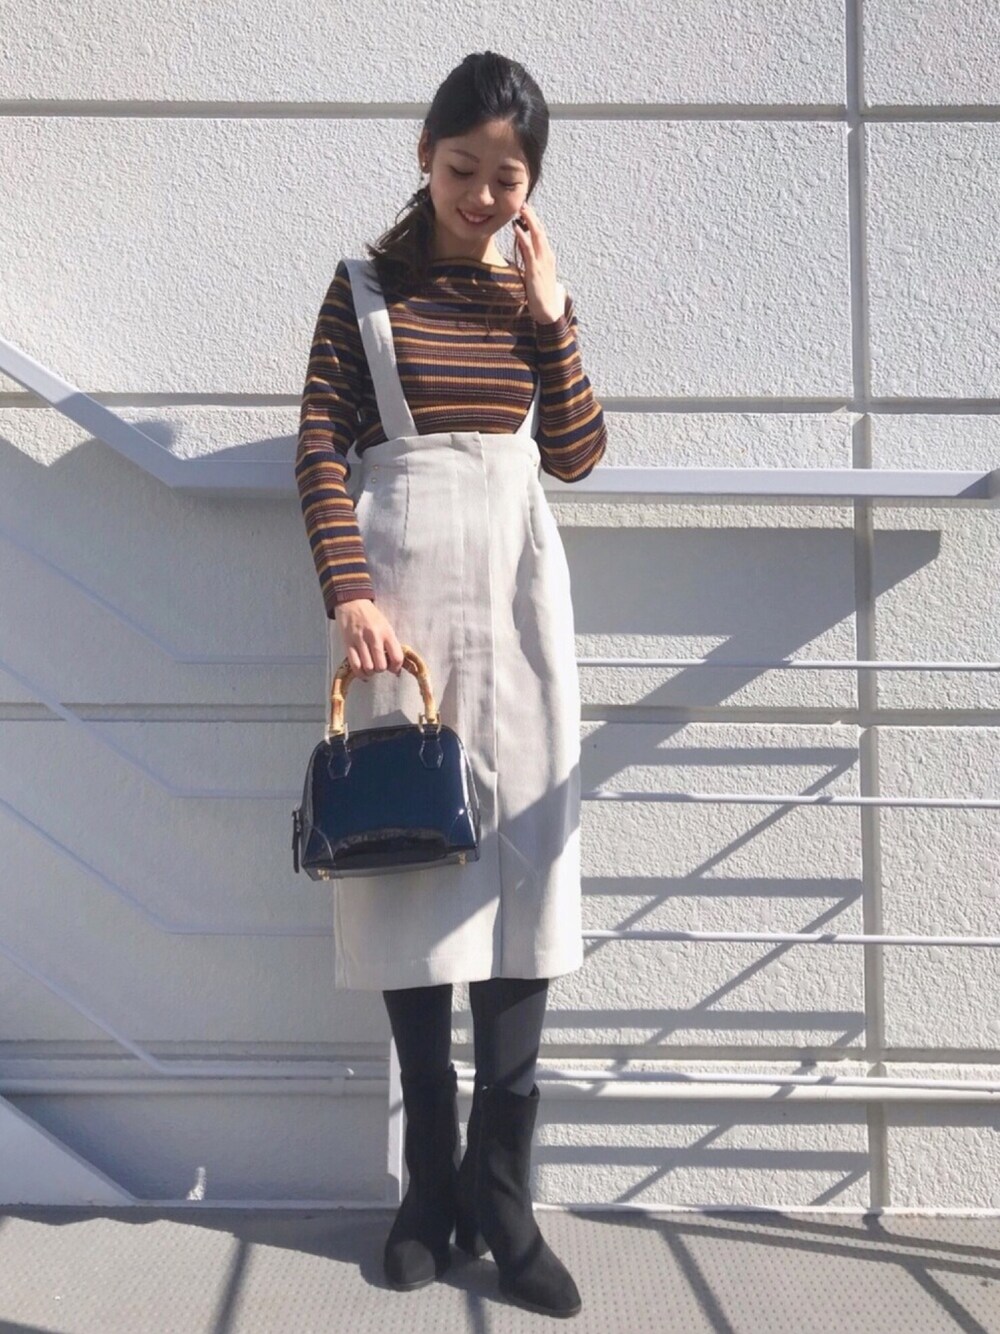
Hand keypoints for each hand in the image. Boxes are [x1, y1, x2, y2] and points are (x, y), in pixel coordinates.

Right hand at [333, 598, 404, 680]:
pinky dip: (359, 672)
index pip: (397, 657)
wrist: (352, 603)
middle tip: (378, 666)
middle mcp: (374, 637)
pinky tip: (362, 671)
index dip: (396, 668)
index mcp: (387, 632)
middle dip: (381, 670)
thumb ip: (391, 644)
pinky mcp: (348, 644)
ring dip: (370, 672)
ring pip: (368, 667)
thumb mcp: (386, 626)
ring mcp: (360, 640)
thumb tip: (395, 668)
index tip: (393, 669)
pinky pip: (355, 665)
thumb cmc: (371, 616)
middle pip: (381, 666)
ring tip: (370, 668)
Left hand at [512, 201, 563, 323]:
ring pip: (537, 236)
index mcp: (548, 256)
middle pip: (540, 230)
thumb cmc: (542, 293)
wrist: (549, 309)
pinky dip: (523, 237)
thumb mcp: (536, 272)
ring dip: (529, 221)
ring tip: (521, 209)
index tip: (526, 210)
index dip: (534, 221)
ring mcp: (542, 262)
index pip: (541, 234)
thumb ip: (530, 259)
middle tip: (523, 204)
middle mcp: (547, 256)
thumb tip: (523, 248)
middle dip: (532, 216)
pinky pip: (529, 249)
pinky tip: (517, 228)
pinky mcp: (535, 269)